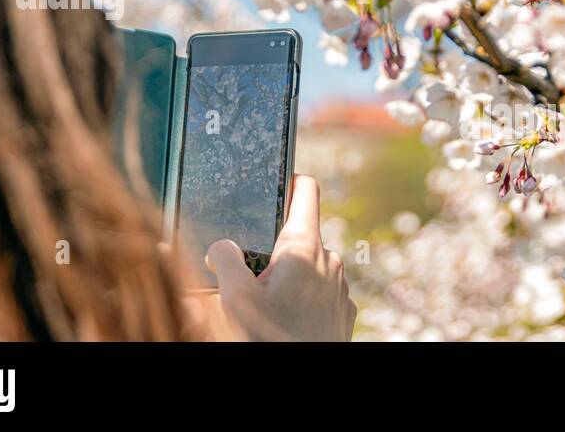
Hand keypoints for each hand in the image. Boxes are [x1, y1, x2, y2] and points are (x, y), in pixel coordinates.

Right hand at [206, 175, 355, 340]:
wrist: (304, 383)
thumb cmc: (273, 340)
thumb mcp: (236, 299)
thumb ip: (225, 260)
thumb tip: (221, 244)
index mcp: (305, 247)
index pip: (306, 191)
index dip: (290, 180)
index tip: (274, 180)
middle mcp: (331, 261)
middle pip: (299, 235)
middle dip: (273, 247)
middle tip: (248, 270)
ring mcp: (341, 288)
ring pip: (309, 267)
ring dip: (287, 277)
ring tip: (263, 301)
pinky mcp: (343, 312)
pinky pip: (320, 292)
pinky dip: (302, 298)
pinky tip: (283, 317)